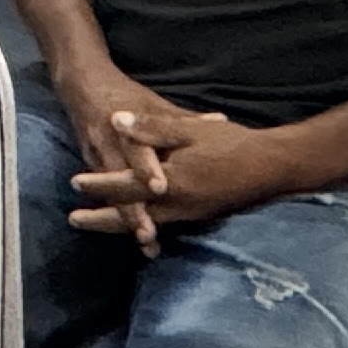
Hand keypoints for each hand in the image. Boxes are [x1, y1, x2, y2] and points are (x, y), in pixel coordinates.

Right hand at [53, 62, 189, 251]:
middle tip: (149, 234)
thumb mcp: (155, 105)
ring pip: (112, 196)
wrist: (83, 87)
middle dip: (132, 209)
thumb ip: (184, 119)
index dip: (146, 169)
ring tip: (147, 242)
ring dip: (127, 220)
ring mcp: (97, 160)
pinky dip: (119, 217)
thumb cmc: (127, 97)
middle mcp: (109, 145)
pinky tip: (136, 238)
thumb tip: (221, 122)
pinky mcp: (91, 169)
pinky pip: (107, 196)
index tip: (161, 188)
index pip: (136, 149)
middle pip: (119, 183)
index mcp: (127, 127)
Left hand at [71, 110, 300, 239]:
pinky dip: (148, 226)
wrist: (273, 167)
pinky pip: (166, 225)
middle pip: (131, 216)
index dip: (99, 184)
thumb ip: (151, 127)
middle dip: (102, 219)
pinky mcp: (201, 216)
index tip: (74, 183)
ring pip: (148, 224)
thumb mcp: (189, 129)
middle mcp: (178, 205)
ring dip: (122, 226)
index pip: (126, 185)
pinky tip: (141, 226)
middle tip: (74, 220)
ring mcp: (191, 215)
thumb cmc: (232, 144)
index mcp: (171, 181)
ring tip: (100, 226)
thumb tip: (115, 120)